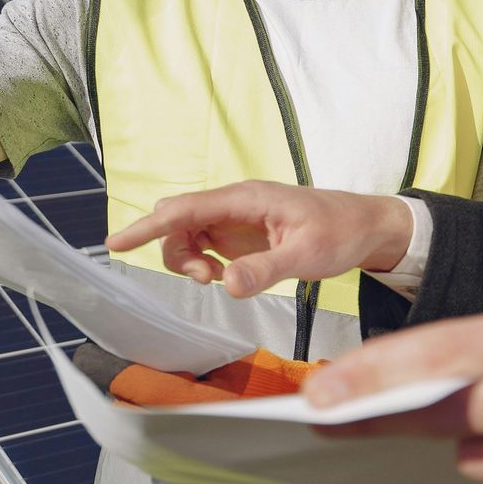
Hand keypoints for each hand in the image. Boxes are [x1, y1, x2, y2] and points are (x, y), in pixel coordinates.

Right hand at [105, 181, 412, 297]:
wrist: (367, 226)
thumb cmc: (341, 231)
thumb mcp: (307, 255)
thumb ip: (265, 270)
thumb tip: (227, 285)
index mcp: (246, 198)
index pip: (184, 209)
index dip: (147, 226)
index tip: (116, 242)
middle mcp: (235, 204)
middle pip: (177, 220)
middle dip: (172, 250)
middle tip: (203, 279)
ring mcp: (236, 219)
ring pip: (186, 235)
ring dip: (188, 261)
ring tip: (217, 281)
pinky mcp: (241, 235)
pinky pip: (204, 245)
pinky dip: (202, 264)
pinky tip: (226, 277)